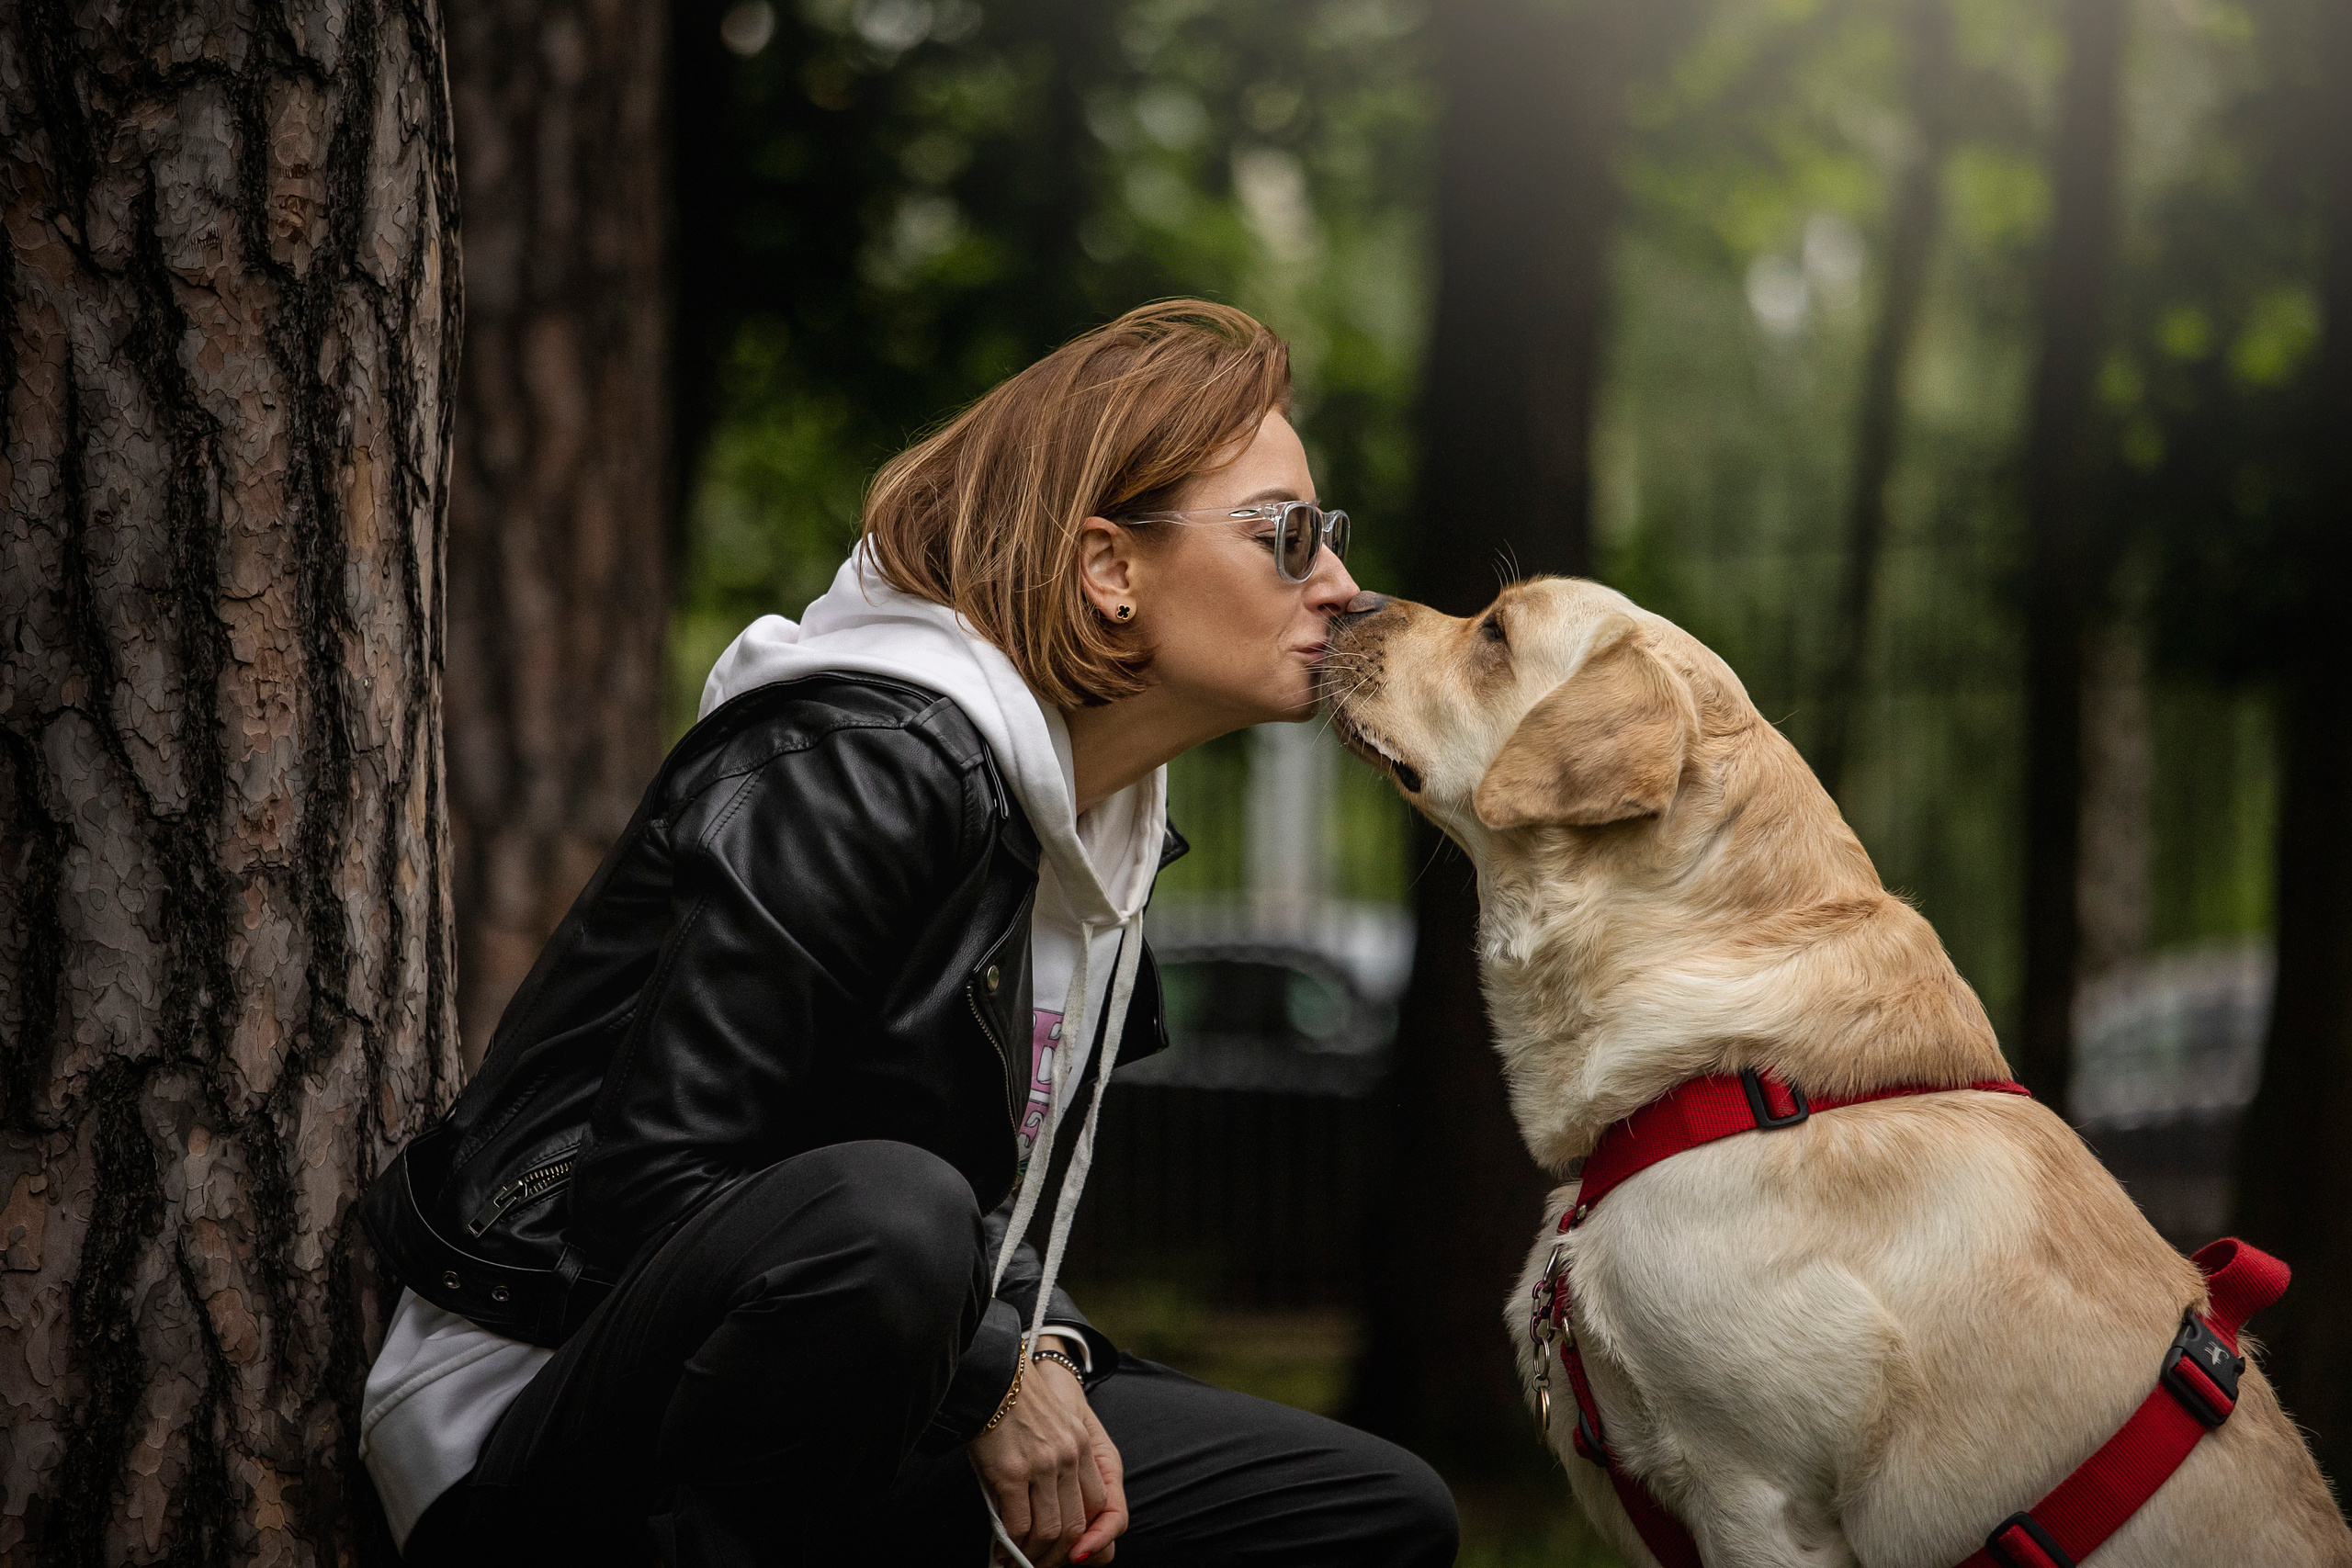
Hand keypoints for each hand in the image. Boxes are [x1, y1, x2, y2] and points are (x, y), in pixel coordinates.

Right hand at [967, 1344, 1127, 1565]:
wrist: (992, 1379)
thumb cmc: (1019, 1406)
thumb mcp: (1056, 1429)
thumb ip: (1062, 1468)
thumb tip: (1050, 1520)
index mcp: (1086, 1447)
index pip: (1101, 1505)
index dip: (1091, 1535)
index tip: (1077, 1553)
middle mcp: (1070, 1458)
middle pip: (1077, 1525)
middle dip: (1059, 1555)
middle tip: (1040, 1563)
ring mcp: (1043, 1467)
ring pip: (1049, 1532)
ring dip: (1033, 1554)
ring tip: (1019, 1559)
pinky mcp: (1011, 1473)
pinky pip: (1018, 1524)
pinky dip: (1011, 1543)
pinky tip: (1003, 1546)